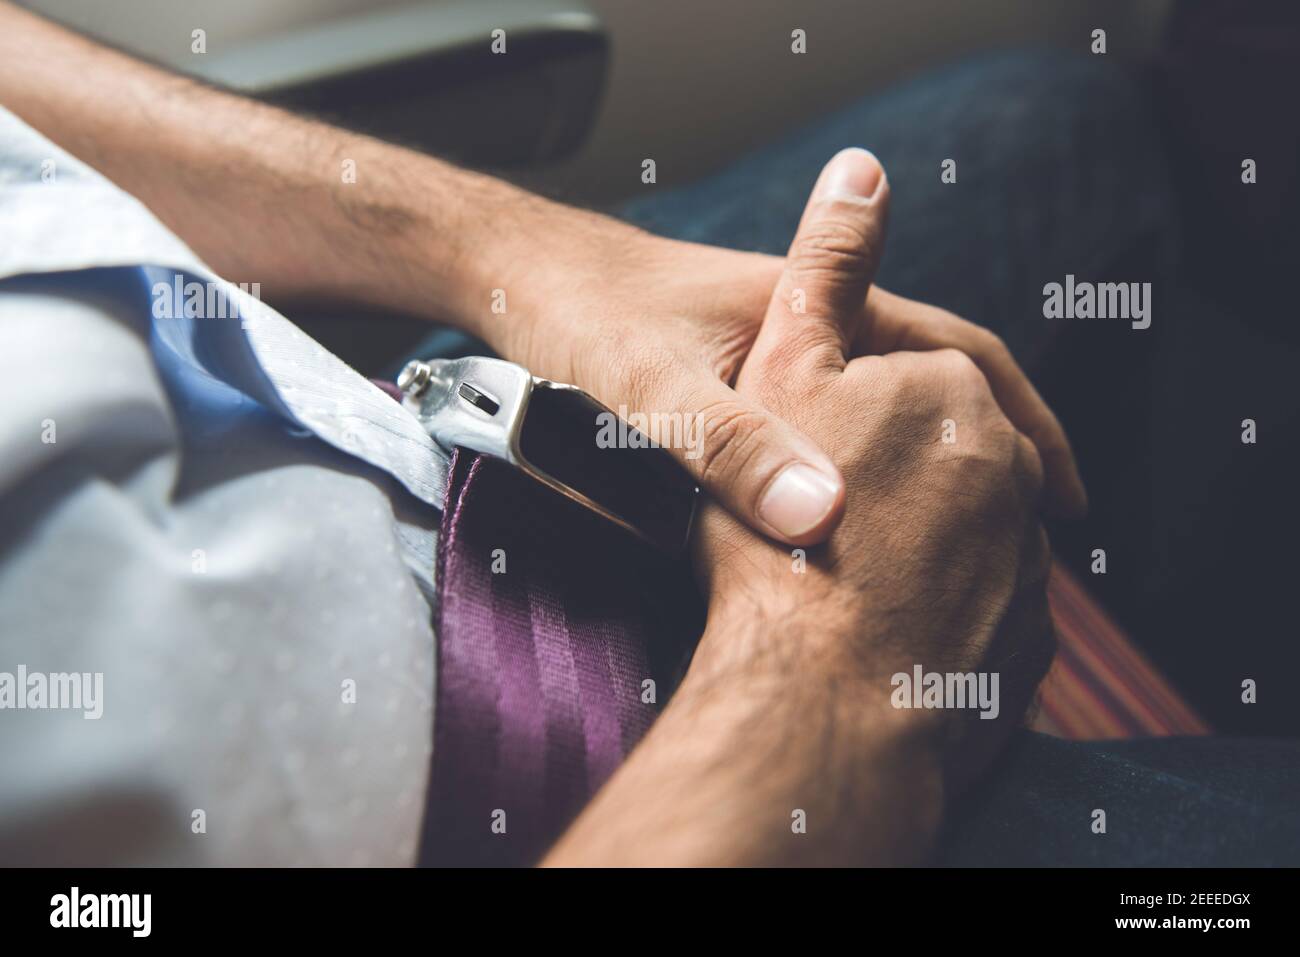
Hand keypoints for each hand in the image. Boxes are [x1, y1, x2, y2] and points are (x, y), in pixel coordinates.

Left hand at [473, 149, 1083, 550]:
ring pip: (885, 417)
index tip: (1065, 496)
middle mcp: (811, 329)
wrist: (512, 282)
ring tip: (972, 551)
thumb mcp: (649, 391)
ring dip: (937, 474)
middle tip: (1035, 542)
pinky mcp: (742, 390)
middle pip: (936, 387)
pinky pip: (831, 438)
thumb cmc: (578, 320)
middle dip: (994, 459)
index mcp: (816, 308)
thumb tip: (821, 515)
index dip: (1024, 419)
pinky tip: (867, 532)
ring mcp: (780, 359)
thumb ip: (728, 444)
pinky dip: (871, 482)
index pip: (959, 349)